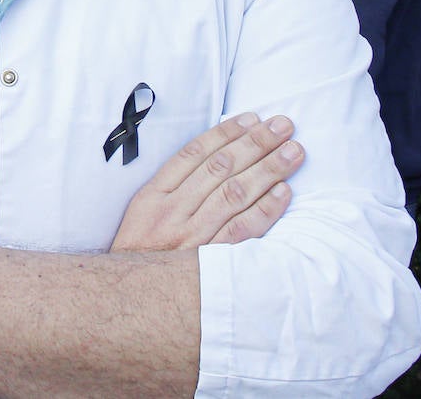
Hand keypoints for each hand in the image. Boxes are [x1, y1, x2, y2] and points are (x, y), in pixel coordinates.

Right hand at [110, 112, 302, 251]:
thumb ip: (171, 186)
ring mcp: (192, 238)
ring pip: (235, 194)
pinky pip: (242, 231)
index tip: (252, 118)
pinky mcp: (209, 262)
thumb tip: (213, 155)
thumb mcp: (140, 213)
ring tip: (293, 151)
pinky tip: (284, 191)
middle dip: (255, 143)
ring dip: (268, 169)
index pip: (193, 154)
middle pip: (220, 169)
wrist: (127, 301)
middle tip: (283, 125)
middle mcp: (172, 212)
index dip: (225, 133)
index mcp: (153, 196)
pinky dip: (265, 209)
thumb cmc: (138, 253)